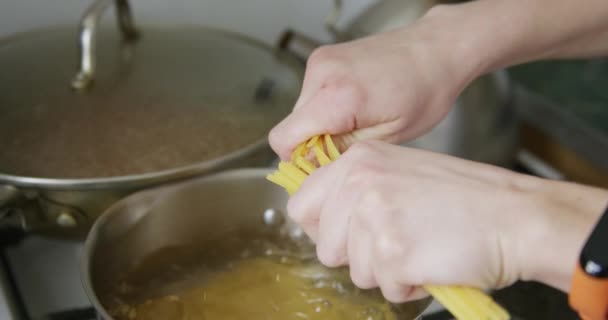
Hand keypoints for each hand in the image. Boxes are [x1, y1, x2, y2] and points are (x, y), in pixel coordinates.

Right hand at [269, 11, 478, 159]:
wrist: (436, 49)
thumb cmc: (425, 89)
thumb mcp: (388, 136)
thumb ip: (343, 152)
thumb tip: (313, 166)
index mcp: (339, 96)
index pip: (284, 138)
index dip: (297, 160)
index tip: (319, 168)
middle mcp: (323, 73)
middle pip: (292, 126)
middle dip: (313, 143)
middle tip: (348, 147)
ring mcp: (321, 61)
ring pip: (301, 112)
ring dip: (321, 124)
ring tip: (357, 122)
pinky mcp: (323, 57)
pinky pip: (311, 95)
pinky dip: (326, 107)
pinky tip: (355, 106)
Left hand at [287, 140, 607, 301]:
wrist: (516, 216)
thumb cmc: (466, 198)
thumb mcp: (400, 171)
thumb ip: (357, 187)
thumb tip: (325, 217)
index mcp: (358, 161)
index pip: (302, 205)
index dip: (323, 228)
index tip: (346, 234)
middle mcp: (359, 184)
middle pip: (325, 246)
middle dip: (357, 255)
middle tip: (397, 242)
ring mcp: (374, 218)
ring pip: (355, 271)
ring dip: (388, 271)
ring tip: (422, 248)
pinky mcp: (392, 253)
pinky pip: (386, 289)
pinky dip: (410, 286)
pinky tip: (433, 262)